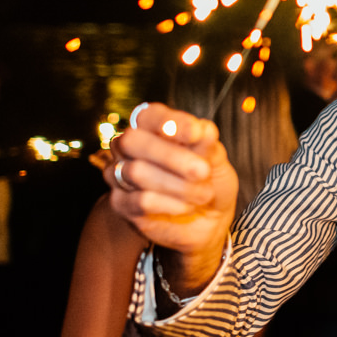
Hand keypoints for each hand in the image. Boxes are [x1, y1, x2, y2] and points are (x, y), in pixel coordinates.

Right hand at [105, 103, 237, 286]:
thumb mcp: (217, 162)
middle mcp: (129, 147)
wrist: (207, 221)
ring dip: (178, 185)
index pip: (148, 115)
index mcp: (153, 127)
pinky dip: (170, 203)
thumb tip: (204, 129)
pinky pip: (140, 200)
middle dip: (171, 155)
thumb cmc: (210, 182)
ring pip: (137, 171)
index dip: (169, 122)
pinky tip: (187, 207)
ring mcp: (120, 175)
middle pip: (132, 140)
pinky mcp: (121, 204)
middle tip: (203, 171)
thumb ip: (208, 146)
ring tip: (204, 194)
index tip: (196, 134)